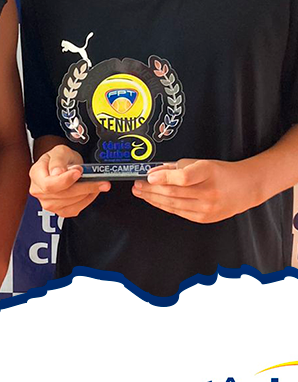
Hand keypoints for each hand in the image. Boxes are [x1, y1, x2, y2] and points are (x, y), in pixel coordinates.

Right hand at [29, 144, 109, 217]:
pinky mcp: (59, 211)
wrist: (64, 165)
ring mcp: (49, 203)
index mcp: (36, 174)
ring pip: (70, 204)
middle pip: (62, 195)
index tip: (79, 172)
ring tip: (99, 184)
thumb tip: (58, 173)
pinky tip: (92, 191)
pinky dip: (86, 201)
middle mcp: (39, 191)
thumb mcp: (60, 151)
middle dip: (84, 187)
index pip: (49, 184)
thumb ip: (58, 160)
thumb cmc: (60, 158)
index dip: (65, 181)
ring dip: (87, 193)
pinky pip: (74, 210)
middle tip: (100, 180)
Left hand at [132, 158, 258, 222]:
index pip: (183, 178)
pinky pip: (178, 212)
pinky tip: (155, 200)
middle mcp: (209, 192)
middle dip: (150, 190)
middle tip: (137, 185)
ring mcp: (207, 208)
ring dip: (153, 199)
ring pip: (173, 205)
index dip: (164, 177)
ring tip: (141, 193)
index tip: (149, 176)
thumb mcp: (201, 163)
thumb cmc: (221, 173)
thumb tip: (154, 173)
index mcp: (208, 173)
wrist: (245, 188)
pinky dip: (164, 206)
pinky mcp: (204, 218)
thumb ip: (177, 167)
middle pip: (173, 193)